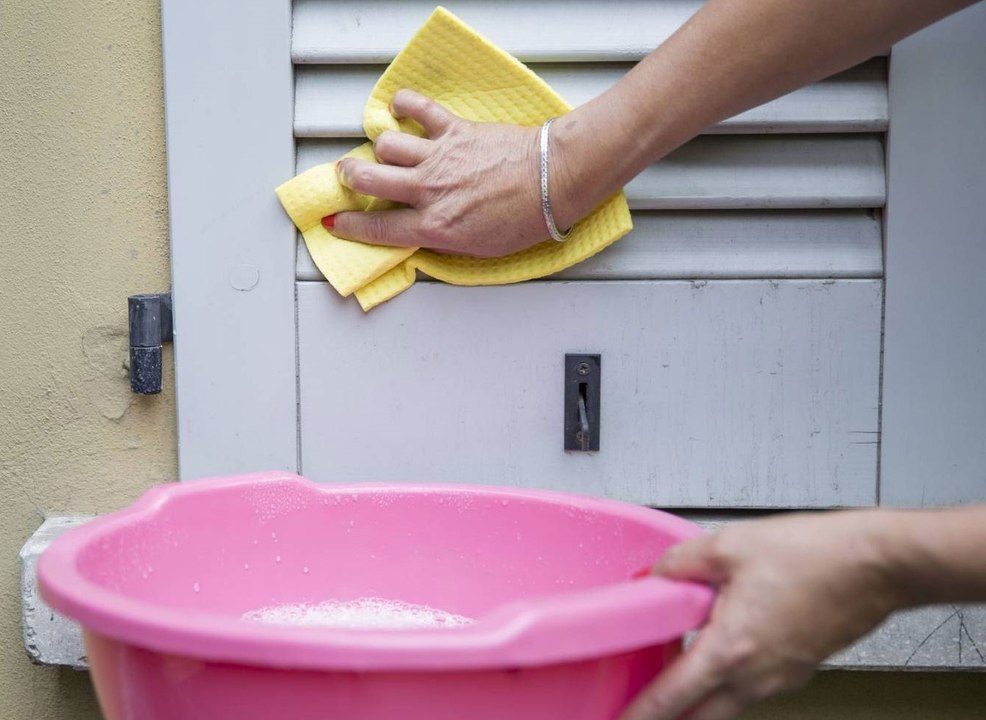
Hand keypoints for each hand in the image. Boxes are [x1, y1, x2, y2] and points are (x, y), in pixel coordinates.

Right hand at [332, 90, 576, 257]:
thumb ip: (442, 239)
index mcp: (435, 226)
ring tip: (385, 149)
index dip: (350, 226)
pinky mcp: (455, 130)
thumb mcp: (477, 247)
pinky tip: (400, 107)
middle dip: (351, 178)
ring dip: (381, 147)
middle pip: (370, 180)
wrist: (552, 183)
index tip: (335, 222)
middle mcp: (429, 191)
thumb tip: (421, 232)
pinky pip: (418, 109)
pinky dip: (404, 104)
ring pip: (386, 145)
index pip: (379, 228)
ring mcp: (440, 158)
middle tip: (349, 176)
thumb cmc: (523, 219)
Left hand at [621, 512, 901, 719]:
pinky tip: (717, 648)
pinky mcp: (797, 668)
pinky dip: (726, 679)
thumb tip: (655, 575)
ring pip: (726, 704)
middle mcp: (757, 676)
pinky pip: (751, 687)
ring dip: (697, 696)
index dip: (640, 714)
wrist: (876, 563)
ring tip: (672, 669)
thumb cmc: (816, 555)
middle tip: (642, 706)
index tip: (620, 719)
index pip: (672, 697)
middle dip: (668, 718)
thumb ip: (681, 562)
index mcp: (732, 650)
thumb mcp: (730, 545)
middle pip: (699, 718)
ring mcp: (781, 678)